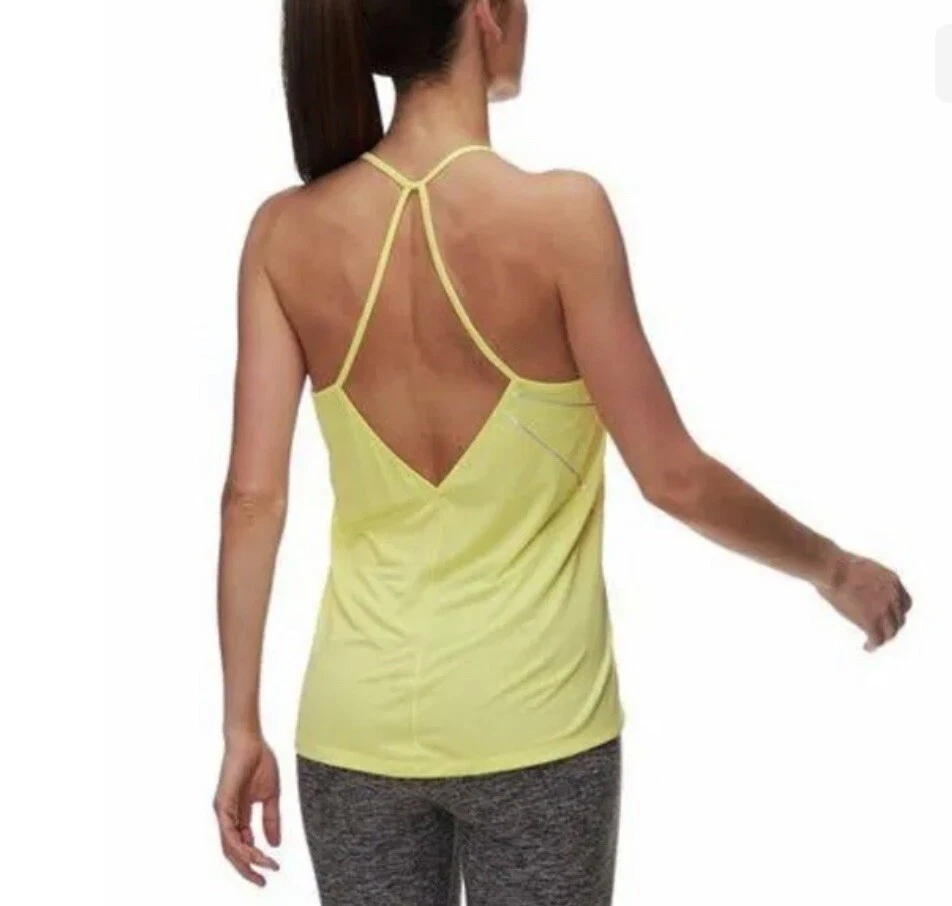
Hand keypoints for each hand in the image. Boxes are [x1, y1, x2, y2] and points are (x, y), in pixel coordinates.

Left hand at [213, 735, 280, 886]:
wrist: (250, 741)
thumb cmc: (258, 761)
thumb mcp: (271, 796)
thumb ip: (271, 819)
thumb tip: (275, 843)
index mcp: (239, 815)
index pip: (245, 844)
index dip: (257, 859)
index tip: (273, 868)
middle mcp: (228, 817)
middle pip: (234, 852)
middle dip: (248, 869)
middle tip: (262, 881)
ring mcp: (224, 812)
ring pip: (230, 848)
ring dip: (247, 861)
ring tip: (263, 868)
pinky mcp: (222, 806)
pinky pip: (229, 834)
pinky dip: (241, 847)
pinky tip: (253, 853)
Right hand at [816, 551, 911, 650]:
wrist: (831, 568)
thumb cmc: (835, 563)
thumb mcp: (860, 567)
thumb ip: (866, 579)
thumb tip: (854, 584)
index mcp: (892, 580)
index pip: (905, 604)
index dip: (897, 613)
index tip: (888, 618)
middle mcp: (893, 596)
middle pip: (899, 619)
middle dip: (890, 627)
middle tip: (879, 631)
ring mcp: (883, 609)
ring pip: (890, 632)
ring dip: (882, 638)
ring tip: (872, 642)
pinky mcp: (871, 621)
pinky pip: (877, 639)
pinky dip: (873, 645)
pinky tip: (867, 647)